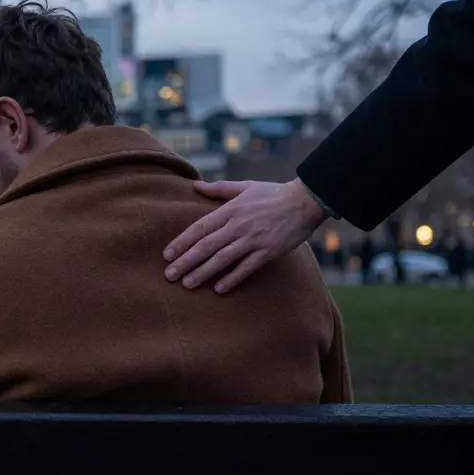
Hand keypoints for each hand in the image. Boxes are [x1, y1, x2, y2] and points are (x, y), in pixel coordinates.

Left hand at [162, 178, 329, 293]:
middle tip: (169, 275)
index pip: (199, 228)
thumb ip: (219, 189)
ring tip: (187, 284)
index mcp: (230, 210)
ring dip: (203, 273)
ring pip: (222, 259)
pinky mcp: (268, 251)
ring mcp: (253, 239)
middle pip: (206, 246)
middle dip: (186, 262)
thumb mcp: (245, 187)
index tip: (167, 255)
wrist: (306, 200)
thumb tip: (195, 185)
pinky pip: (246, 268)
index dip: (181, 242)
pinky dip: (232, 279)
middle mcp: (239, 225)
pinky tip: (219, 289)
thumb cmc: (273, 193)